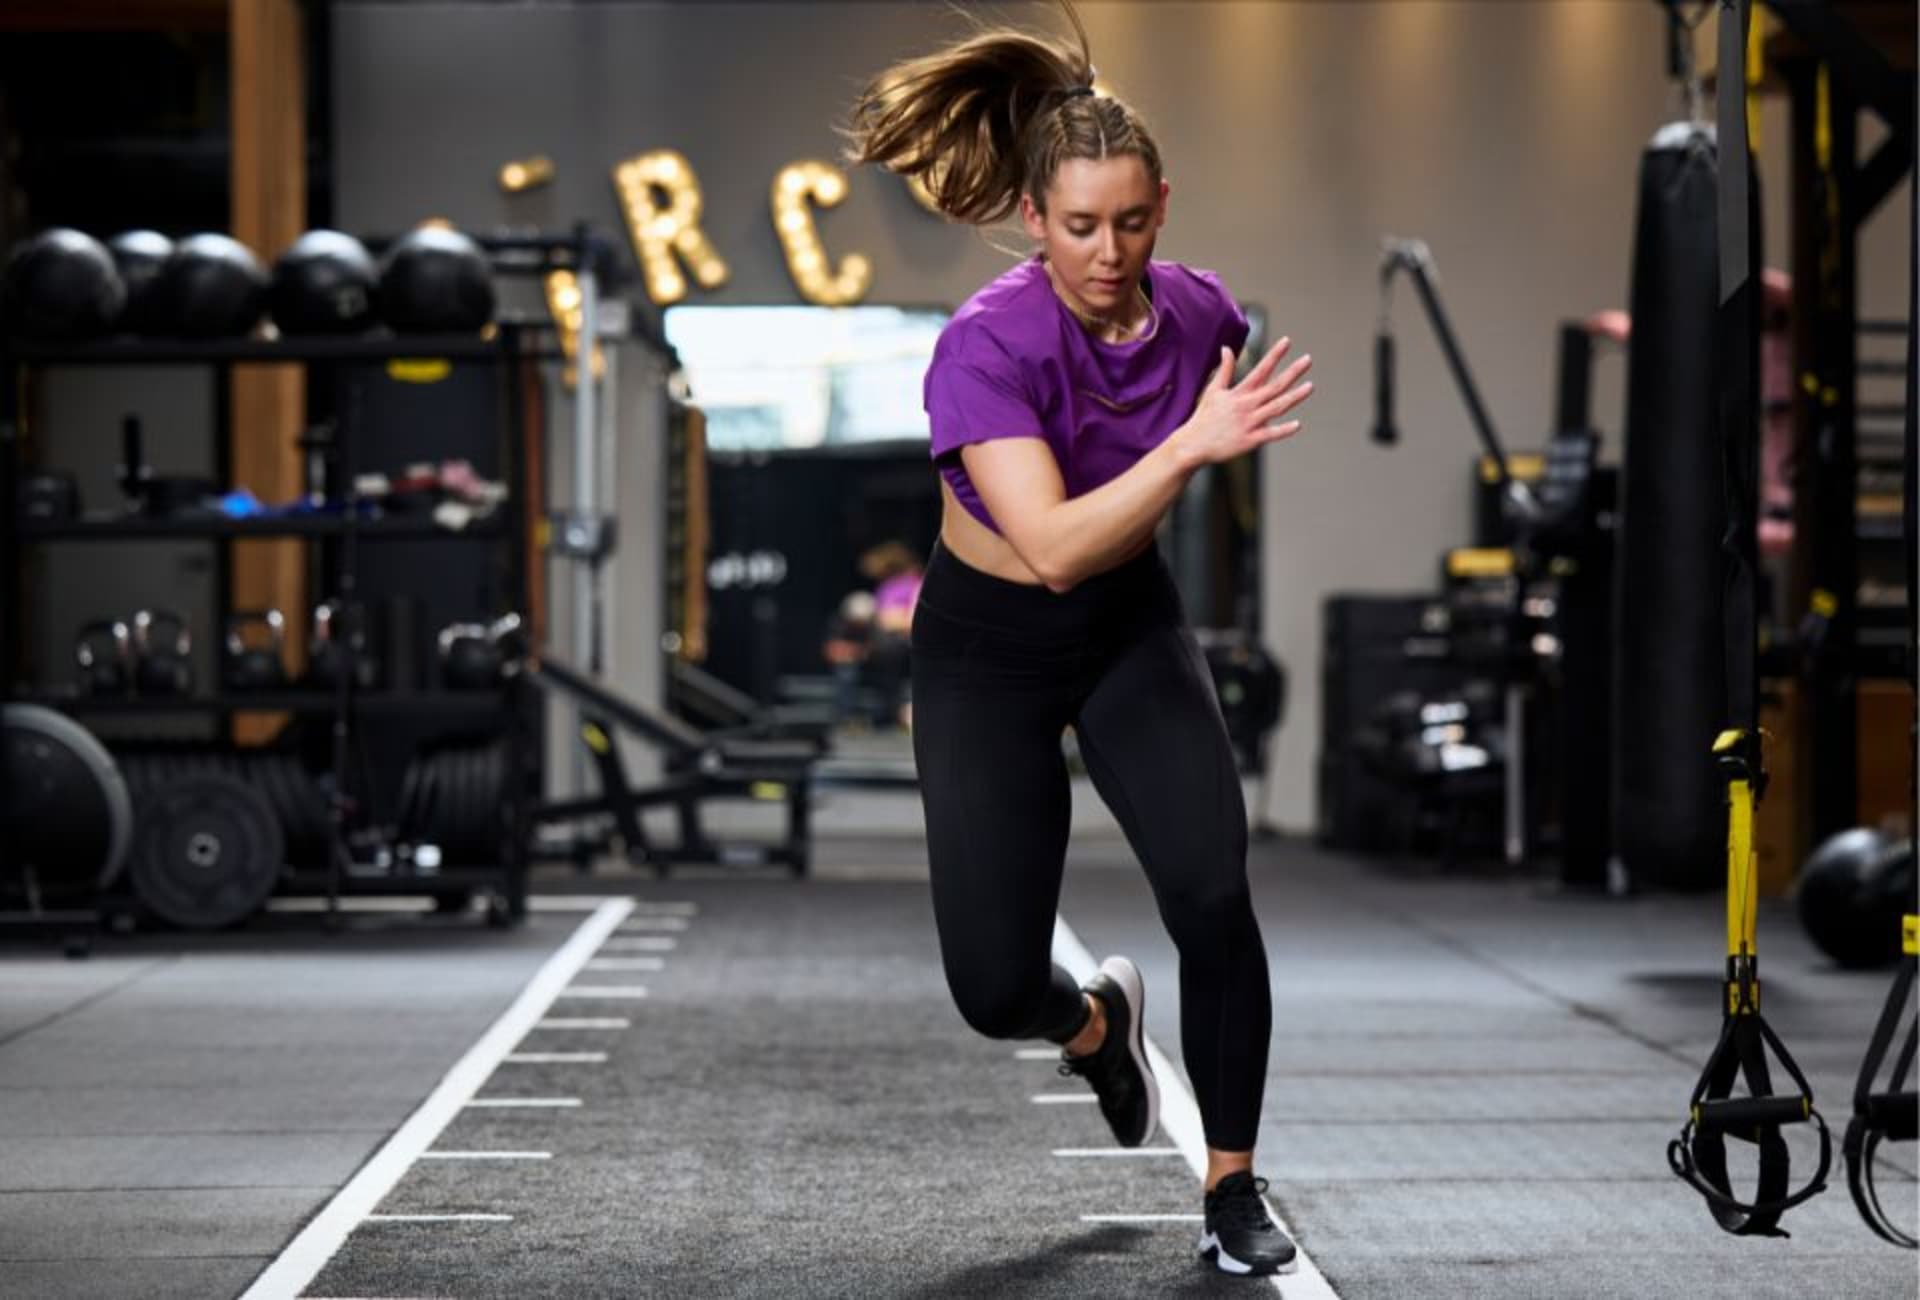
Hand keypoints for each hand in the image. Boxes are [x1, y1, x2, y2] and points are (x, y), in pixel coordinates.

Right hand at [1176, 338, 1312, 467]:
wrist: (1193, 444)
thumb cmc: (1204, 417)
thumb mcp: (1213, 390)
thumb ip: (1224, 370)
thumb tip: (1226, 348)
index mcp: (1239, 393)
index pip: (1260, 369)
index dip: (1274, 355)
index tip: (1287, 341)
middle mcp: (1247, 405)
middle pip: (1274, 386)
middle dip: (1292, 372)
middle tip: (1308, 359)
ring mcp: (1249, 423)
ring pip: (1277, 407)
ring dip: (1294, 397)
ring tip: (1310, 386)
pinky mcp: (1249, 440)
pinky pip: (1270, 434)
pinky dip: (1283, 430)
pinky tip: (1298, 424)